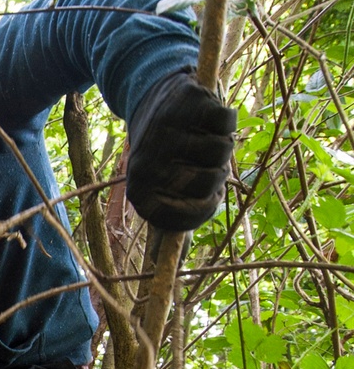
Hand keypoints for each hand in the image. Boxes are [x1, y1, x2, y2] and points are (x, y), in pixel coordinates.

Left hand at [126, 69, 235, 231]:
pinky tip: (212, 121)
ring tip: (207, 141)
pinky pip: (226, 121)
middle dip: (218, 174)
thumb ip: (172, 228)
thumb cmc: (164, 159)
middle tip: (207, 164)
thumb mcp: (162, 195)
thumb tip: (172, 267)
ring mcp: (165, 130)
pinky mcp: (186, 101)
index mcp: (141, 195)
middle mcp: (148, 164)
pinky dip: (227, 122)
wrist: (154, 102)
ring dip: (224, 146)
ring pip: (221, 150)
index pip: (191, 216)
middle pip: (210, 182)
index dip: (208, 206)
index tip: (204, 193)